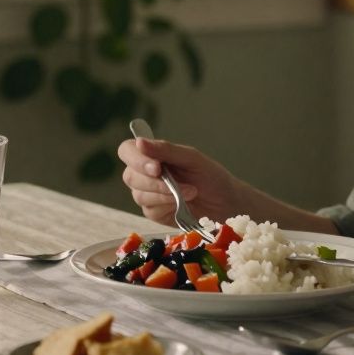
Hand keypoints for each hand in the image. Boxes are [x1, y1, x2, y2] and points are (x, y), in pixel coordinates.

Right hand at [117, 137, 242, 226]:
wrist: (226, 203)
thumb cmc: (211, 176)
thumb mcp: (191, 158)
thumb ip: (166, 150)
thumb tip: (139, 142)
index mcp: (152, 155)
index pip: (127, 151)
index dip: (136, 159)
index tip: (156, 168)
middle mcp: (145, 174)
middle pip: (130, 176)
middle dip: (154, 182)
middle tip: (179, 184)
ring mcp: (148, 194)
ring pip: (139, 195)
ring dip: (165, 195)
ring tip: (190, 192)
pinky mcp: (154, 212)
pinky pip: (151, 210)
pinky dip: (168, 206)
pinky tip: (183, 203)